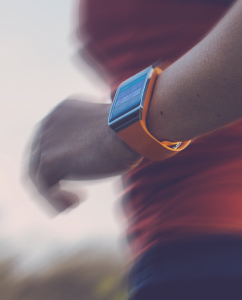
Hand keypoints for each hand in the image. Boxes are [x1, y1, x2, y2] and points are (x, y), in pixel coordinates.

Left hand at [27, 98, 142, 212]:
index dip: (62, 157)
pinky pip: (43, 187)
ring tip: (72, 203)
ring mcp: (45, 141)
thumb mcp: (109, 128)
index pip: (51, 138)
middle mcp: (48, 122)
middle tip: (70, 192)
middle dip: (53, 176)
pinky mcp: (49, 160)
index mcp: (62, 110)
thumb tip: (98, 152)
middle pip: (38, 156)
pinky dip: (55, 200)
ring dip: (52, 192)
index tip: (80, 170)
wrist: (132, 130)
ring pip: (37, 173)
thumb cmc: (133, 130)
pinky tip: (75, 203)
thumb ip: (94, 137)